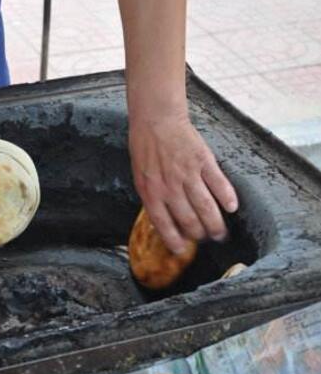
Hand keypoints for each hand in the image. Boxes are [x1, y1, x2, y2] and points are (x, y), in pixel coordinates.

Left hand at [129, 108, 238, 253]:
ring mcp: (189, 175)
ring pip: (206, 208)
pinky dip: (227, 198)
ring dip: (215, 224)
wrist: (157, 122)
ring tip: (220, 234)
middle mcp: (170, 187)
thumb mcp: (140, 178)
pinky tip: (231, 208)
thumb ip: (152, 199)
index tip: (182, 251)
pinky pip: (219, 184)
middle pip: (190, 220)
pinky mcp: (204, 162)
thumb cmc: (145, 150)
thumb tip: (165, 222)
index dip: (174, 241)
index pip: (164, 225)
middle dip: (200, 235)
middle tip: (207, 240)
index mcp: (151, 192)